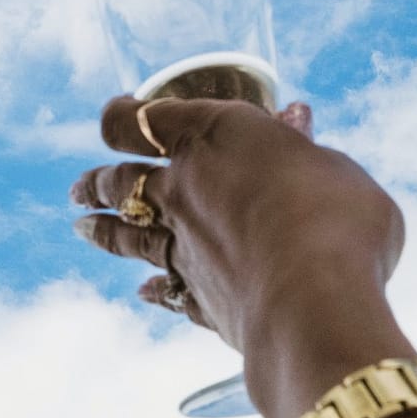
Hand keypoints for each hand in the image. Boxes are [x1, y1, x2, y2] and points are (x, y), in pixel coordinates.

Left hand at [70, 95, 416, 417]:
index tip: (118, 112)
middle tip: (81, 188)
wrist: (314, 305)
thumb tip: (294, 121)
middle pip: (120, 181)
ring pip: (125, 235)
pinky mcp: (196, 299)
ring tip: (82, 227)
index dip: (124, 114)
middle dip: (97, 181)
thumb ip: (302, 149)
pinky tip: (144, 292)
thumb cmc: (335, 218)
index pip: (145, 118)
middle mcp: (181, 190)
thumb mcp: (331, 167)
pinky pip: (164, 291)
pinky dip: (153, 290)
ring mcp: (181, 247)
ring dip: (101, 231)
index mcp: (211, 137)